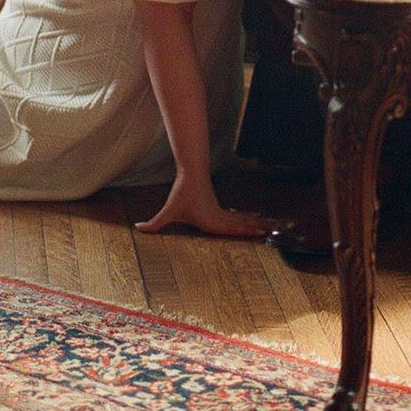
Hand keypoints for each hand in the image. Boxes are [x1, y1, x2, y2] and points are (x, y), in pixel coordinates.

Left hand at [135, 174, 270, 238]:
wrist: (191, 175)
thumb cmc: (181, 195)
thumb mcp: (167, 212)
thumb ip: (154, 223)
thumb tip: (138, 229)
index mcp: (211, 221)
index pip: (231, 229)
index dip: (245, 232)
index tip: (259, 235)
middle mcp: (220, 217)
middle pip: (241, 224)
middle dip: (256, 230)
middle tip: (272, 233)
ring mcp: (222, 213)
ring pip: (241, 219)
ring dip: (255, 224)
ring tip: (270, 228)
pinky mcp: (220, 210)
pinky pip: (237, 217)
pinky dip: (247, 220)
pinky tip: (255, 221)